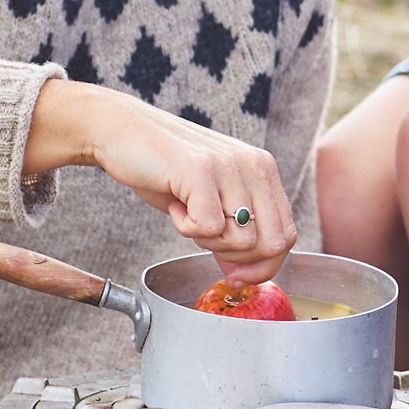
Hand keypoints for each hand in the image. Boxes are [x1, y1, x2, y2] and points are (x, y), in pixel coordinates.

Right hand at [24, 79, 296, 277]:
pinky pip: (207, 228)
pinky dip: (185, 229)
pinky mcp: (201, 171)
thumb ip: (234, 235)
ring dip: (207, 241)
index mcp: (263, 170)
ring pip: (241, 240)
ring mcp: (229, 166)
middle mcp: (253, 165)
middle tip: (205, 241)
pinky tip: (175, 205)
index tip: (235, 273)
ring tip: (187, 214)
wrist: (121, 132)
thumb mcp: (210, 201)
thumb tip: (245, 277)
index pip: (287, 235)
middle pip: (271, 244)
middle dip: (237, 260)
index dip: (264, 265)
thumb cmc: (165, 170)